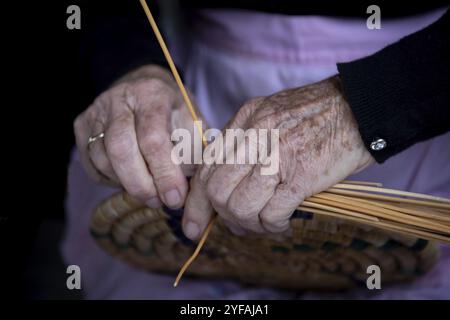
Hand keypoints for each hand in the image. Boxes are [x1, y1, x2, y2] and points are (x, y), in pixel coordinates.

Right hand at [74, 65, 198, 207]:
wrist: (143, 89)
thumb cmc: (172, 112)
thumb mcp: (193, 124)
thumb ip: (194, 151)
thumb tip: (187, 186)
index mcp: (152, 95)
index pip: (153, 139)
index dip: (164, 173)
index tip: (175, 197)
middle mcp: (119, 99)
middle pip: (120, 150)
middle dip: (140, 185)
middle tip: (158, 201)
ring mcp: (96, 111)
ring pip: (102, 159)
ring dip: (126, 184)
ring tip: (148, 191)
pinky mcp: (81, 125)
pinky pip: (91, 164)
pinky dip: (110, 179)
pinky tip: (129, 178)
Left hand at [182, 76, 373, 239]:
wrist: (360, 107)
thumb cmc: (317, 115)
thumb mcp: (270, 112)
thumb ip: (244, 140)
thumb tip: (227, 180)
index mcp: (244, 120)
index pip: (205, 168)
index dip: (196, 202)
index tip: (194, 224)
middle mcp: (254, 136)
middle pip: (217, 191)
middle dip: (223, 217)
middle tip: (238, 224)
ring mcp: (276, 156)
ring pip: (240, 206)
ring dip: (249, 224)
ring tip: (263, 222)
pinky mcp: (300, 176)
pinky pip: (272, 214)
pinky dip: (273, 225)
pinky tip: (282, 222)